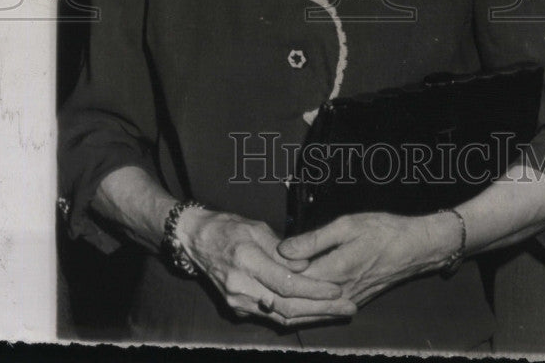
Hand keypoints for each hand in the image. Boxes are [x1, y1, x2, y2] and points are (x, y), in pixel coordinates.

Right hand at [178, 208, 357, 326]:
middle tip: (348, 308)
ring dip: (312, 317)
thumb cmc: (228, 227)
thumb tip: (308, 267)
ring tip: (338, 312)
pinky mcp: (237, 308)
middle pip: (287, 307)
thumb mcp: (257, 228)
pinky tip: (314, 312)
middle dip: (321, 310)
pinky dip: (294, 316)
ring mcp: (237, 301)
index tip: (337, 290)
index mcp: (247, 260)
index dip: (314, 289)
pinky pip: (270, 316)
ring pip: (280, 317)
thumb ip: (283, 251)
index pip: (287, 284)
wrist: (196, 240)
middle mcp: (241, 286)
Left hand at [278, 212, 458, 306]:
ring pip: (312, 313)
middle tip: (258, 286)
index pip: (296, 281)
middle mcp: (341, 292)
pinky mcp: (355, 302)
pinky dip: (307, 310)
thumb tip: (284, 249)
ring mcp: (349, 301)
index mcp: (336, 271)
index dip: (276, 275)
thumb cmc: (382, 230)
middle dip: (278, 296)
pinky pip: (325, 313)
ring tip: (269, 298)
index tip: (260, 266)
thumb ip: (313, 240)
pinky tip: (294, 304)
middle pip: (301, 303)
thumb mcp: (346, 225)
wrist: (415, 248)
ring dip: (290, 308)